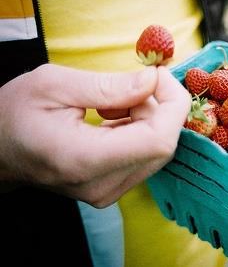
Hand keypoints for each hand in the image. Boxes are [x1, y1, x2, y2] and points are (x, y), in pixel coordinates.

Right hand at [0, 64, 190, 206]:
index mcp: (85, 159)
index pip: (158, 141)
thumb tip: (153, 81)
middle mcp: (101, 184)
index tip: (158, 75)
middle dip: (158, 106)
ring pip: (157, 148)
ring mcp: (107, 192)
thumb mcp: (54, 85)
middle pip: (162, 144)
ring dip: (147, 116)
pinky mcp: (110, 189)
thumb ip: (109, 85)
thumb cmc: (12, 114)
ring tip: (109, 102)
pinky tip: (112, 116)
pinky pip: (144, 155)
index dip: (172, 104)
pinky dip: (139, 128)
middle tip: (131, 83)